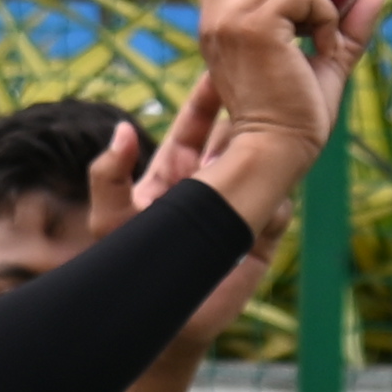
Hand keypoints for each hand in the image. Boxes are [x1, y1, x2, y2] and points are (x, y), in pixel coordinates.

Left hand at [91, 84, 284, 381]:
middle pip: (234, 138)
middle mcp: (209, 187)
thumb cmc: (127, 270)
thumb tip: (124, 129)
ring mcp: (236, 212)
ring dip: (271, 148)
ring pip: (262, 170)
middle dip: (248, 110)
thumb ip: (108, 173)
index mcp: (175, 173)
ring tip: (283, 124)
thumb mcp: (110, 218)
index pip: (196, 126)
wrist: (158, 324)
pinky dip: (278, 199)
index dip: (208, 97)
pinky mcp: (258, 243)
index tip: (219, 67)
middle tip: (263, 78)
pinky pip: (277, 213)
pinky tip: (277, 188)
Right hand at [179, 0, 383, 234]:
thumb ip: (348, 29)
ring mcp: (230, 18)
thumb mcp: (327, 66)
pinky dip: (326, 20)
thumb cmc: (297, 121)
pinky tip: (321, 52)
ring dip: (320, 6)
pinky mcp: (253, 25)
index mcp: (219, 22)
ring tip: (320, 45)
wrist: (278, 152)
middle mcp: (216, 15)